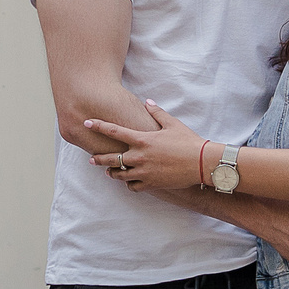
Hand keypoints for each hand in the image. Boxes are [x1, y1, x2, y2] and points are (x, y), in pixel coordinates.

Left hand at [82, 100, 205, 191]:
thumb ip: (157, 112)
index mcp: (142, 140)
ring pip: (119, 175)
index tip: (87, 122)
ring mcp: (143, 172)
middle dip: (98, 158)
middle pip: (110, 158)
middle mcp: (139, 157)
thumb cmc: (188, 141)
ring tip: (109, 172)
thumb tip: (147, 102)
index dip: (98, 125)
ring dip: (112, 173)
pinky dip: (129, 184)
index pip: (114, 131)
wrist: (201, 163)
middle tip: (91, 159)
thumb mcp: (172, 123)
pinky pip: (132, 186)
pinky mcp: (151, 184)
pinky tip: (129, 181)